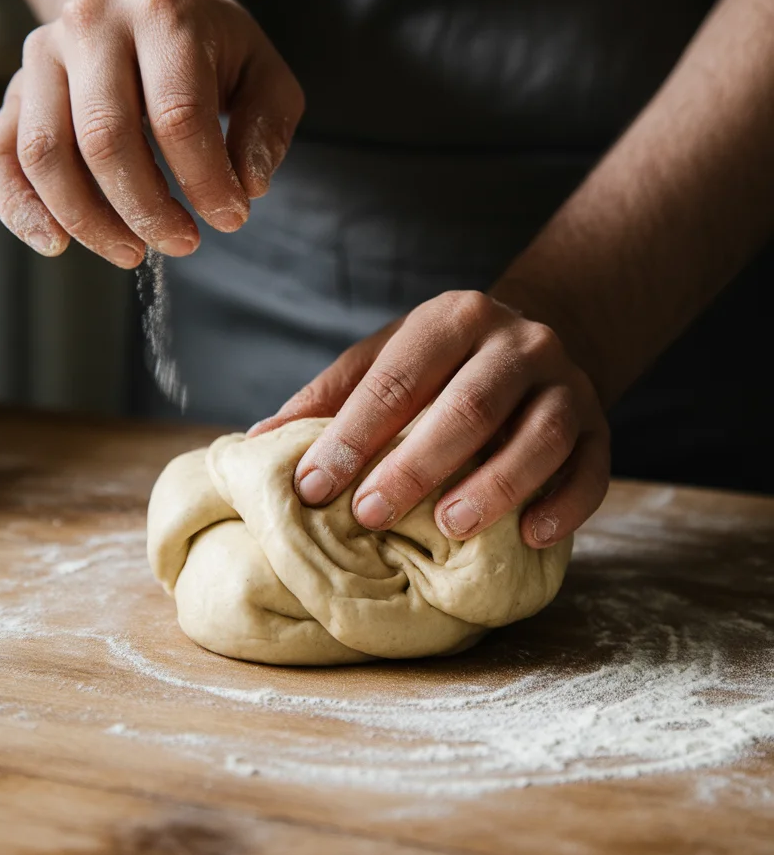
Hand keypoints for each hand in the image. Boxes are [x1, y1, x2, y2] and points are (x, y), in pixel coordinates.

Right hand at [0, 0, 303, 265]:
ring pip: (46, 155)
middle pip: (105, 138)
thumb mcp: (265, 76)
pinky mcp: (14, 91)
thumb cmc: (213, 54)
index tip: (230, 218)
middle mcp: (90, 24)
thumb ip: (267, 128)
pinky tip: (56, 243)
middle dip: (147, 209)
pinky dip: (20, 209)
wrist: (150, 14)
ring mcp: (41, 55)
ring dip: (89, 220)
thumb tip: (248, 186)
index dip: (205, 181)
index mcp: (161, 14)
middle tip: (183, 243)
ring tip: (132, 251)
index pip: (178, 114)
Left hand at [251, 291, 609, 547]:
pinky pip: (593, 466)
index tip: (313, 485)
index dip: (353, 433)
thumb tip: (253, 443)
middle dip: (416, 464)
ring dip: (495, 485)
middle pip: (469, 405)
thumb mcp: (384, 359)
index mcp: (454, 318)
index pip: (398, 377)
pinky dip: (566, 504)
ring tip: (449, 525)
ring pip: (540, 435)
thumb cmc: (441, 365)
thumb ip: (329, 396)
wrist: (532, 348)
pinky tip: (532, 536)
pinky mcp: (601, 425)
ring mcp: (567, 383)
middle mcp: (519, 342)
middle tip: (370, 514)